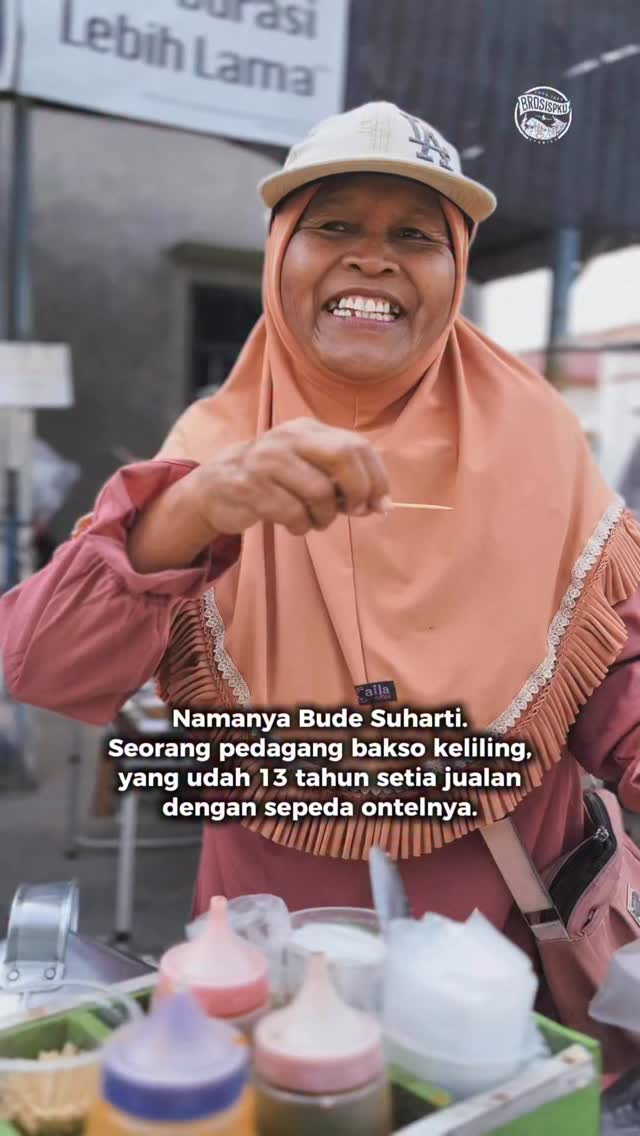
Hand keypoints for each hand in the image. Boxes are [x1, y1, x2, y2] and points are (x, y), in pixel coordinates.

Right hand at [189, 417, 390, 536]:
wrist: (216, 487)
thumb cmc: (273, 481)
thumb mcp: (307, 469)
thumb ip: (343, 481)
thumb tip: (382, 505)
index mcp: (307, 430)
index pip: (357, 445)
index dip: (376, 477)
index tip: (379, 503)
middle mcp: (288, 438)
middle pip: (343, 457)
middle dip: (358, 491)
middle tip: (353, 511)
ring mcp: (267, 460)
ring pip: (320, 492)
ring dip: (325, 517)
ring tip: (315, 521)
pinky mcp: (251, 486)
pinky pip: (293, 513)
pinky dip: (301, 526)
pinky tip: (294, 524)